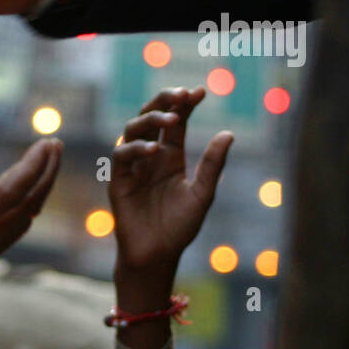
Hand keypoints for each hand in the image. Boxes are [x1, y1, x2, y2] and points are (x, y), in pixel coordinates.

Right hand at [0, 129, 60, 348]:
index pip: (8, 192)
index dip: (33, 166)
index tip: (49, 144)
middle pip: (27, 208)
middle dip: (46, 175)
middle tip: (55, 147)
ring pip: (20, 225)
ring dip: (36, 195)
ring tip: (41, 170)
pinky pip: (7, 239)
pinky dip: (20, 214)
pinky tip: (13, 205)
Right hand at [110, 87, 232, 273]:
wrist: (158, 255)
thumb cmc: (179, 228)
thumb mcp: (203, 194)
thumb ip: (213, 165)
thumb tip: (229, 133)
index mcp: (170, 157)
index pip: (176, 123)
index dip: (185, 105)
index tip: (201, 92)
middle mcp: (150, 157)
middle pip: (151, 118)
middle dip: (164, 101)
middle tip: (182, 94)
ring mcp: (132, 168)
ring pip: (133, 130)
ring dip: (151, 120)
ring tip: (173, 119)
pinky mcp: (118, 182)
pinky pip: (121, 157)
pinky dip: (136, 149)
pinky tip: (154, 150)